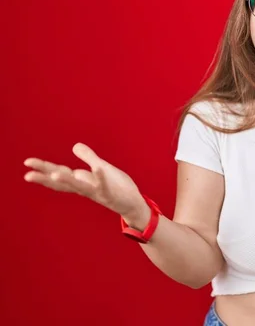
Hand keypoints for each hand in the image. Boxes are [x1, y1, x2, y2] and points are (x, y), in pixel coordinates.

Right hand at [23, 143, 147, 222]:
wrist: (132, 204)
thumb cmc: (116, 186)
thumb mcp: (102, 167)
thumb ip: (89, 158)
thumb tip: (74, 146)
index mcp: (82, 180)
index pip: (59, 173)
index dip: (43, 168)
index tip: (27, 162)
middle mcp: (85, 188)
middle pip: (62, 182)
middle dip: (45, 177)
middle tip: (27, 174)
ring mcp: (97, 192)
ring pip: (80, 187)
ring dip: (68, 180)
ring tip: (54, 173)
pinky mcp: (111, 194)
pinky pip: (105, 186)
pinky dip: (101, 177)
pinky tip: (98, 168)